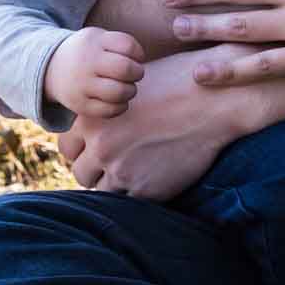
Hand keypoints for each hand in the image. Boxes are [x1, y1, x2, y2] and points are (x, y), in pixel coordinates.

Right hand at [43, 27, 144, 118]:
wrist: (51, 68)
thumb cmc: (88, 52)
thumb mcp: (99, 38)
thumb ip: (121, 44)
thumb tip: (142, 61)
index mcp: (94, 42)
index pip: (127, 46)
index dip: (139, 54)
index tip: (136, 58)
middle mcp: (86, 62)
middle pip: (125, 69)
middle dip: (138, 73)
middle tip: (136, 74)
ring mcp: (81, 85)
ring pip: (119, 92)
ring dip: (131, 91)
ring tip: (128, 88)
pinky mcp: (79, 105)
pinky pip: (109, 110)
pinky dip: (121, 106)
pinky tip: (119, 100)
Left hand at [58, 48, 278, 200]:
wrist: (217, 99)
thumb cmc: (180, 82)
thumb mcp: (134, 85)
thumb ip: (110, 105)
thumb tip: (98, 117)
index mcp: (93, 118)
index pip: (67, 146)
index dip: (82, 148)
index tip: (98, 147)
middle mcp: (101, 146)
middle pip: (80, 171)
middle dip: (95, 169)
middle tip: (116, 163)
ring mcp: (122, 171)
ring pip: (100, 191)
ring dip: (112, 185)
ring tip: (134, 172)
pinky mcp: (145, 190)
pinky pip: (127, 202)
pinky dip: (136, 194)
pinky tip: (153, 178)